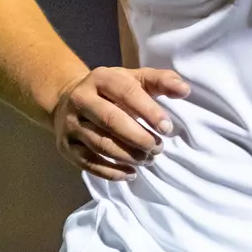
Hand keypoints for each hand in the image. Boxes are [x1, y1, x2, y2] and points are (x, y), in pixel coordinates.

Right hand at [50, 66, 190, 182]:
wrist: (67, 99)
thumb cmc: (110, 90)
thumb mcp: (133, 79)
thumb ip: (160, 81)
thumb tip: (184, 90)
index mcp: (100, 78)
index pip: (126, 92)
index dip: (148, 110)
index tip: (167, 128)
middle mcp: (81, 99)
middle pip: (111, 120)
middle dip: (138, 137)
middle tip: (158, 148)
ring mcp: (70, 124)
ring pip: (100, 144)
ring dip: (127, 156)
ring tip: (147, 159)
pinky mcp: (66, 146)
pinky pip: (89, 163)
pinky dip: (111, 172)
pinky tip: (130, 173)